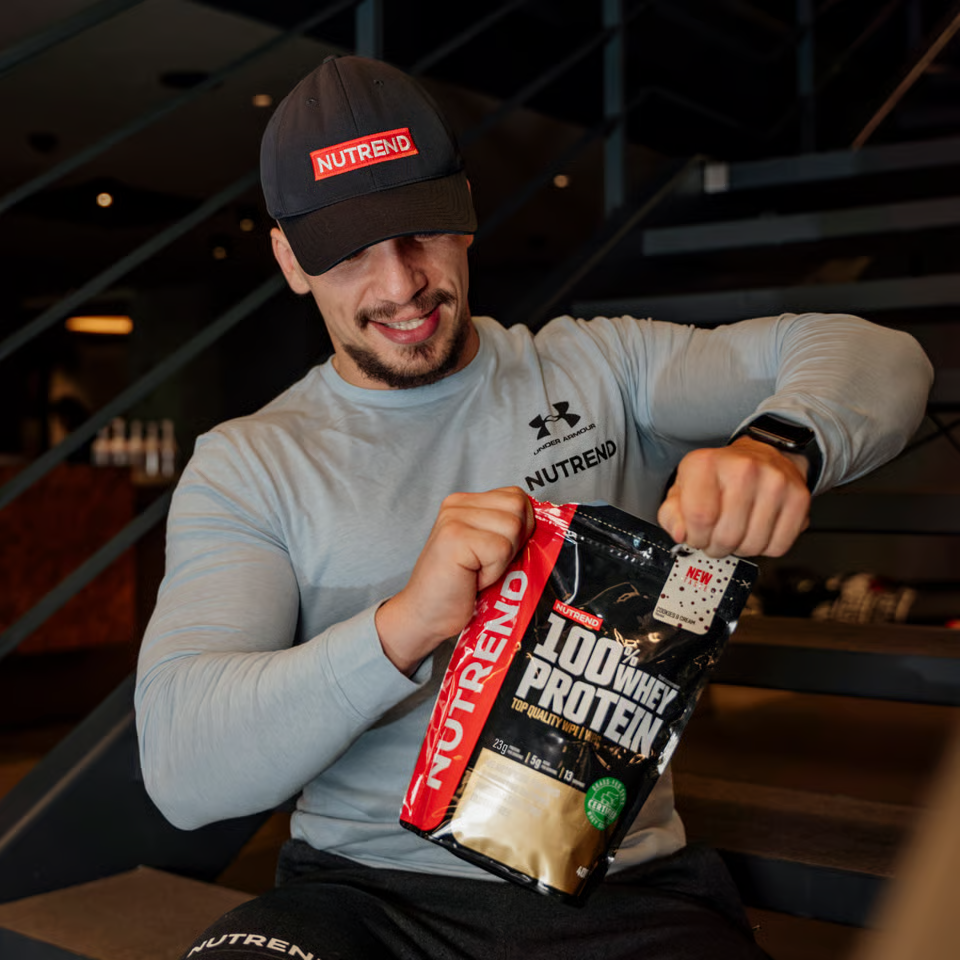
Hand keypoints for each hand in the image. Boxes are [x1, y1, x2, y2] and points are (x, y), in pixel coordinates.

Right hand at [375, 487, 534, 674]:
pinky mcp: (455, 537)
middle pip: (519, 507)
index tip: (498, 553)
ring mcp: (454, 518)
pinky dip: (494, 570)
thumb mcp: (487, 550)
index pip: (517, 496)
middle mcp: (457, 504)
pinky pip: (501, 548)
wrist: (426, 617)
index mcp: (466, 502)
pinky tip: (473, 578)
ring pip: (513, 527)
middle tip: (487, 564)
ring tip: (478, 571)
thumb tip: (546, 525)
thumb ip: (507, 529)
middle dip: (515, 541)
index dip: (521, 527)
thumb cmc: (460, 589)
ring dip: (503, 559)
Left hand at [657, 437, 810, 557]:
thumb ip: (671, 515)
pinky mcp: (799, 497)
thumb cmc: (718, 477)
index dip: (695, 537)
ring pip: (752, 545)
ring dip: (740, 548)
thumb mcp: (682, 489)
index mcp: (706, 463)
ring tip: (736, 530)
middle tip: (716, 537)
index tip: (696, 535)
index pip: (698, 518)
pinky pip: (778, 546)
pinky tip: (757, 529)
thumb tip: (680, 533)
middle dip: (716, 547)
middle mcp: (743, 468)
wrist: (761, 455)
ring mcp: (775, 482)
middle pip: (726, 536)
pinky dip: (764, 547)